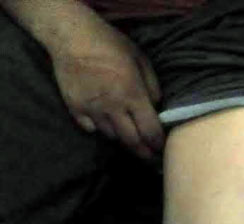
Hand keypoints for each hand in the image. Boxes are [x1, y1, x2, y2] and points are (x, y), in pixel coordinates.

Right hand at [50, 18, 164, 159]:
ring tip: (128, 136)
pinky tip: (104, 124)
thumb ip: (152, 87)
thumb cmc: (111, 44)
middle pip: (131, 141)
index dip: (157, 143)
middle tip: (148, 156)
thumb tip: (157, 108)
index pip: (150, 130)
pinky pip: (90, 128)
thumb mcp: (141, 60)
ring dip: (121, 138)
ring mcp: (92, 110)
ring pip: (111, 136)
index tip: (161, 148)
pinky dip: (99, 129)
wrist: (72, 36)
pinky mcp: (75, 108)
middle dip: (142, 151)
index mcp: (133, 95)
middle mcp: (113, 107)